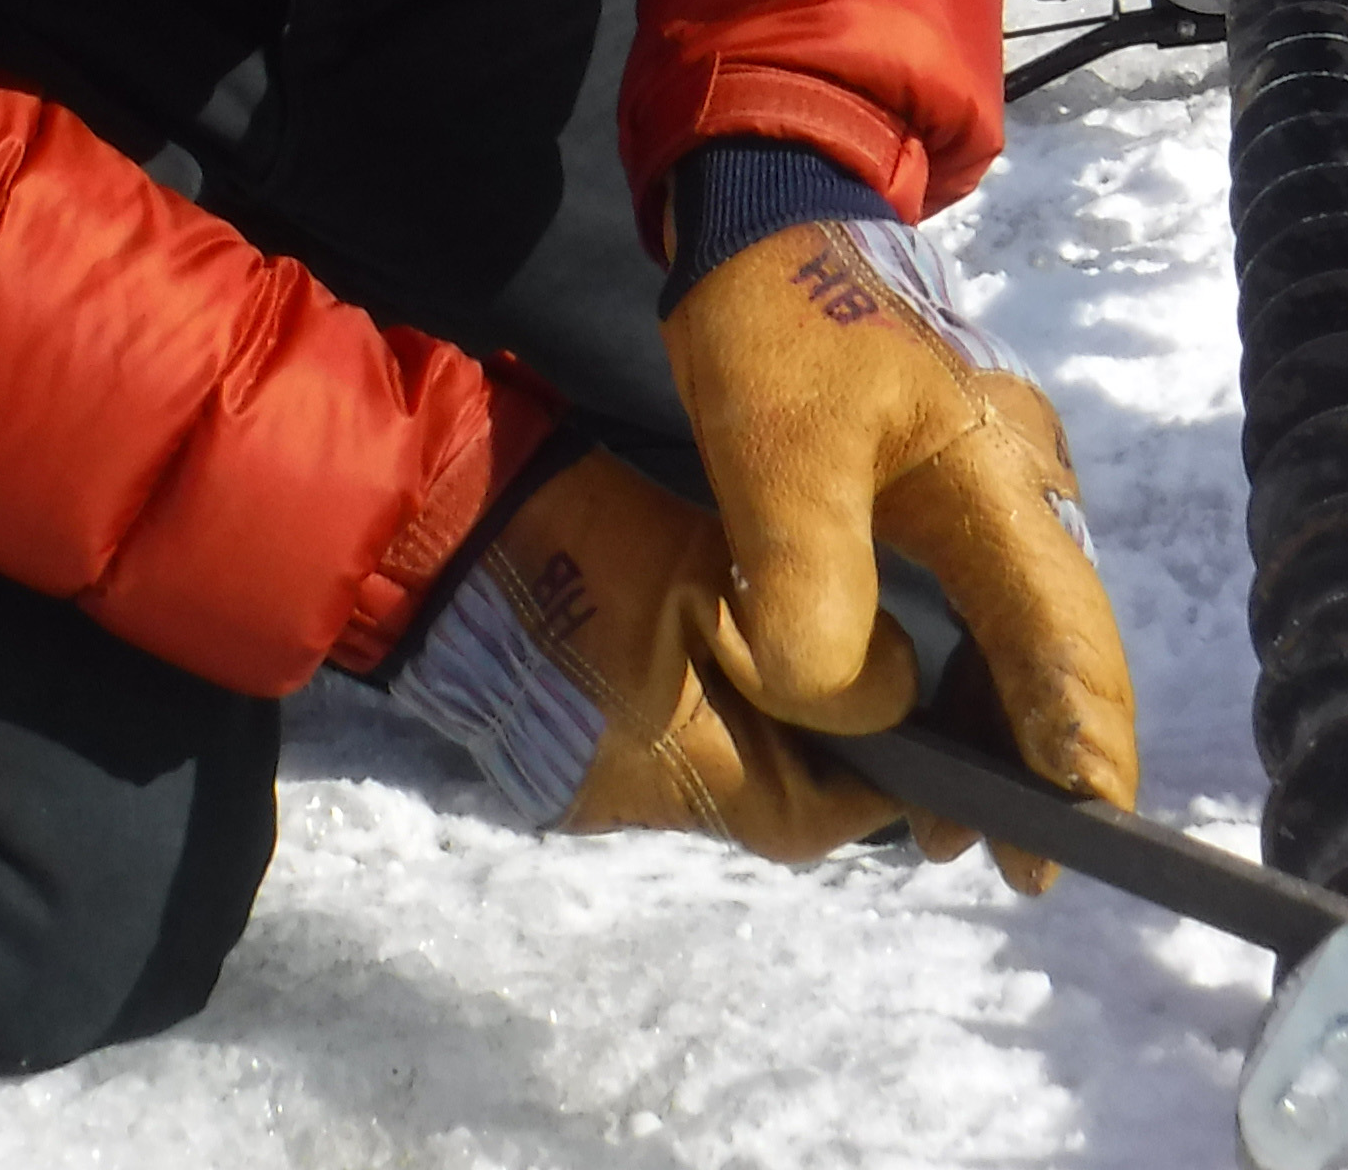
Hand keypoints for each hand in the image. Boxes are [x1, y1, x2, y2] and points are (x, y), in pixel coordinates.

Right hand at [375, 445, 911, 860]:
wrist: (446, 526)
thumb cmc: (591, 550)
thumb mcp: (720, 582)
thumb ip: (813, 651)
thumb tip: (890, 688)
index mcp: (685, 778)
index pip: (818, 821)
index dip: (875, 777)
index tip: (901, 716)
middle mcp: (640, 810)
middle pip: (767, 806)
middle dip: (814, 752)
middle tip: (839, 678)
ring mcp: (590, 790)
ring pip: (713, 781)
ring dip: (751, 733)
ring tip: (766, 653)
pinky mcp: (558, 759)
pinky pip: (658, 758)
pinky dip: (695, 721)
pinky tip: (694, 658)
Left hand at [660, 214, 1137, 888]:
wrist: (761, 208)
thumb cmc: (772, 325)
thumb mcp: (773, 459)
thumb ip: (810, 589)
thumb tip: (860, 702)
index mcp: (999, 474)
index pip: (1061, 637)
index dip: (1076, 748)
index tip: (1071, 841)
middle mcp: (1022, 481)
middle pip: (1058, 644)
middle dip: (1045, 758)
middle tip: (1008, 862)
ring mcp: (992, 478)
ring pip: (1017, 627)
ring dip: (994, 722)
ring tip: (953, 821)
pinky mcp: (948, 477)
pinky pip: (977, 597)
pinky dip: (960, 669)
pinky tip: (922, 724)